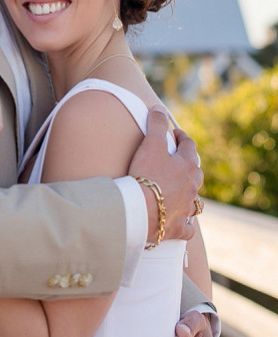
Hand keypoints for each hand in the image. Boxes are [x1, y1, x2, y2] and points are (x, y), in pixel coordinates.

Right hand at [129, 107, 202, 241]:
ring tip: (182, 191)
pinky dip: (186, 224)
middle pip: (195, 173)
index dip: (182, 137)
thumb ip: (155, 124)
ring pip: (195, 200)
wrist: (141, 209)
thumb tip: (159, 108)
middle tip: (178, 161)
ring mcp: (186, 208)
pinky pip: (187, 227)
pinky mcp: (178, 227)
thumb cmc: (146, 175)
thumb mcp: (150, 144)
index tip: (175, 134)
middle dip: (189, 165)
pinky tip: (183, 223)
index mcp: (187, 166)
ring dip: (190, 194)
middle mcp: (192, 187)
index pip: (189, 146)